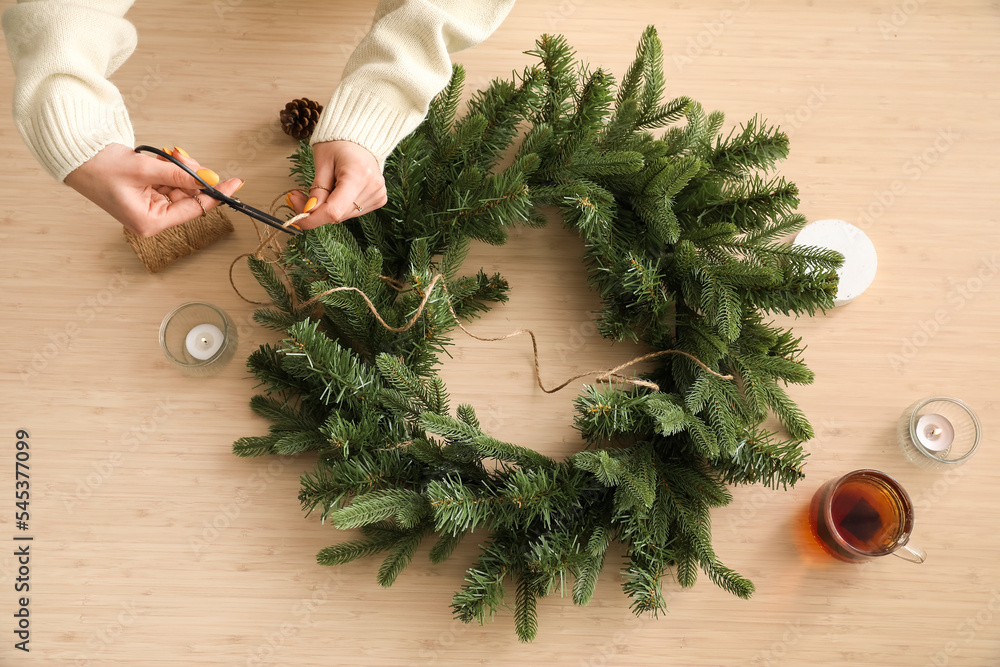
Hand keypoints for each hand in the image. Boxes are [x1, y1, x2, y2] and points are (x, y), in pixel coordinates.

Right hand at [63, 143, 242, 236]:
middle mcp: (152, 219)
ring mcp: (150, 207)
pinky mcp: (147, 195)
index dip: (216, 195)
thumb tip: (209, 177)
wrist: (76, 158)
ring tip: (170, 154)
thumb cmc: (101, 167)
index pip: (194, 210)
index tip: (235, 182)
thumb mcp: (145, 169)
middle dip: (194, 176)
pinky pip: (170, 183)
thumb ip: (179, 175)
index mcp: (150, 223)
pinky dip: (172, 169)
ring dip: (182, 170)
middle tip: (186, 157)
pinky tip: (165, 158)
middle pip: (189, 198)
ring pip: (182, 188)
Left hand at [286, 140, 386, 228]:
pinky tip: (336, 193)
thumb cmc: (339, 144)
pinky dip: (339, 207)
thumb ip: (317, 190)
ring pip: (343, 216)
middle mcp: (373, 188)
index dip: (313, 219)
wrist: (359, 137)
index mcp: (358, 175)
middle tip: (298, 197)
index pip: (334, 210)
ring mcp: (378, 194)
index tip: (297, 219)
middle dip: (315, 211)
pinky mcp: (379, 199)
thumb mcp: (322, 163)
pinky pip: (352, 212)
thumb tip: (308, 212)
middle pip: (338, 214)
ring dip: (326, 210)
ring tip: (318, 192)